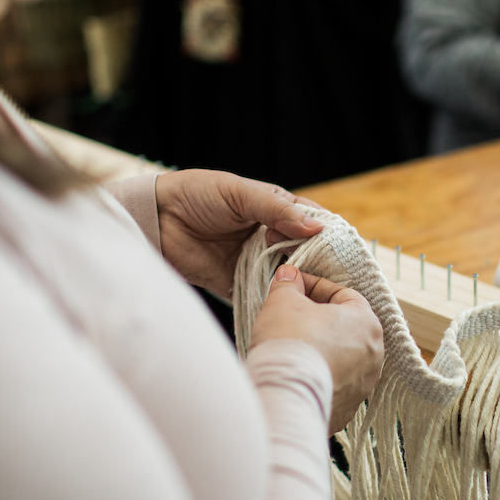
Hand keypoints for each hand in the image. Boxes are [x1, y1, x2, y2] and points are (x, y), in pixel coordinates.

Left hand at [155, 170, 323, 297]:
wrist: (157, 219)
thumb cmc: (198, 195)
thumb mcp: (241, 194)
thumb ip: (277, 211)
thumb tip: (317, 227)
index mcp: (275, 210)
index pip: (311, 223)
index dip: (328, 235)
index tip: (343, 250)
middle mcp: (269, 237)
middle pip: (304, 253)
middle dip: (318, 264)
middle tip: (331, 276)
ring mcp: (255, 261)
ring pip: (287, 276)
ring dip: (298, 283)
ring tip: (314, 293)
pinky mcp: (237, 283)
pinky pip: (262, 294)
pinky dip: (274, 300)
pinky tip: (289, 305)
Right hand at [250, 265, 383, 434]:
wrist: (286, 397)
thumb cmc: (291, 342)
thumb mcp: (282, 301)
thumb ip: (288, 284)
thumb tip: (289, 276)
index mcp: (366, 321)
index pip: (342, 294)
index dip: (314, 287)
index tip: (293, 287)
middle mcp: (374, 353)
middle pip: (344, 326)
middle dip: (318, 318)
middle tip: (291, 315)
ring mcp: (363, 384)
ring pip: (341, 356)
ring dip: (321, 348)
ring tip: (293, 346)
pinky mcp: (348, 408)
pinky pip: (335, 383)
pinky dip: (319, 375)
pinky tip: (297, 372)